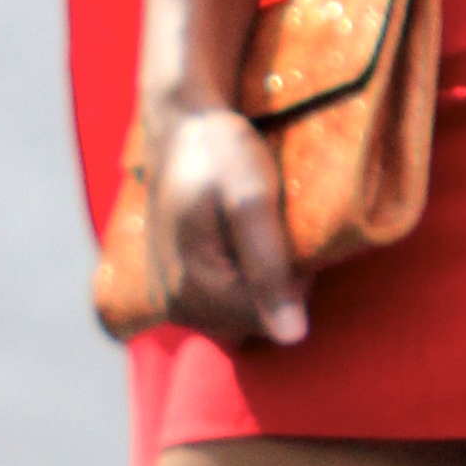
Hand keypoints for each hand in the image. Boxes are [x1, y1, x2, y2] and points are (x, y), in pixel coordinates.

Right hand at [146, 98, 308, 349]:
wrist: (182, 128)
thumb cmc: (221, 155)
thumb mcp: (252, 200)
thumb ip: (269, 266)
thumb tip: (292, 337)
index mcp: (195, 290)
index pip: (272, 320)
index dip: (293, 281)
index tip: (286, 233)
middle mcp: (177, 307)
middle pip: (255, 324)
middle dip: (275, 286)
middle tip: (272, 231)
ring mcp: (172, 301)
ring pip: (240, 318)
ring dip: (258, 285)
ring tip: (255, 235)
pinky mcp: (174, 289)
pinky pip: (223, 306)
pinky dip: (240, 284)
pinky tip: (239, 246)